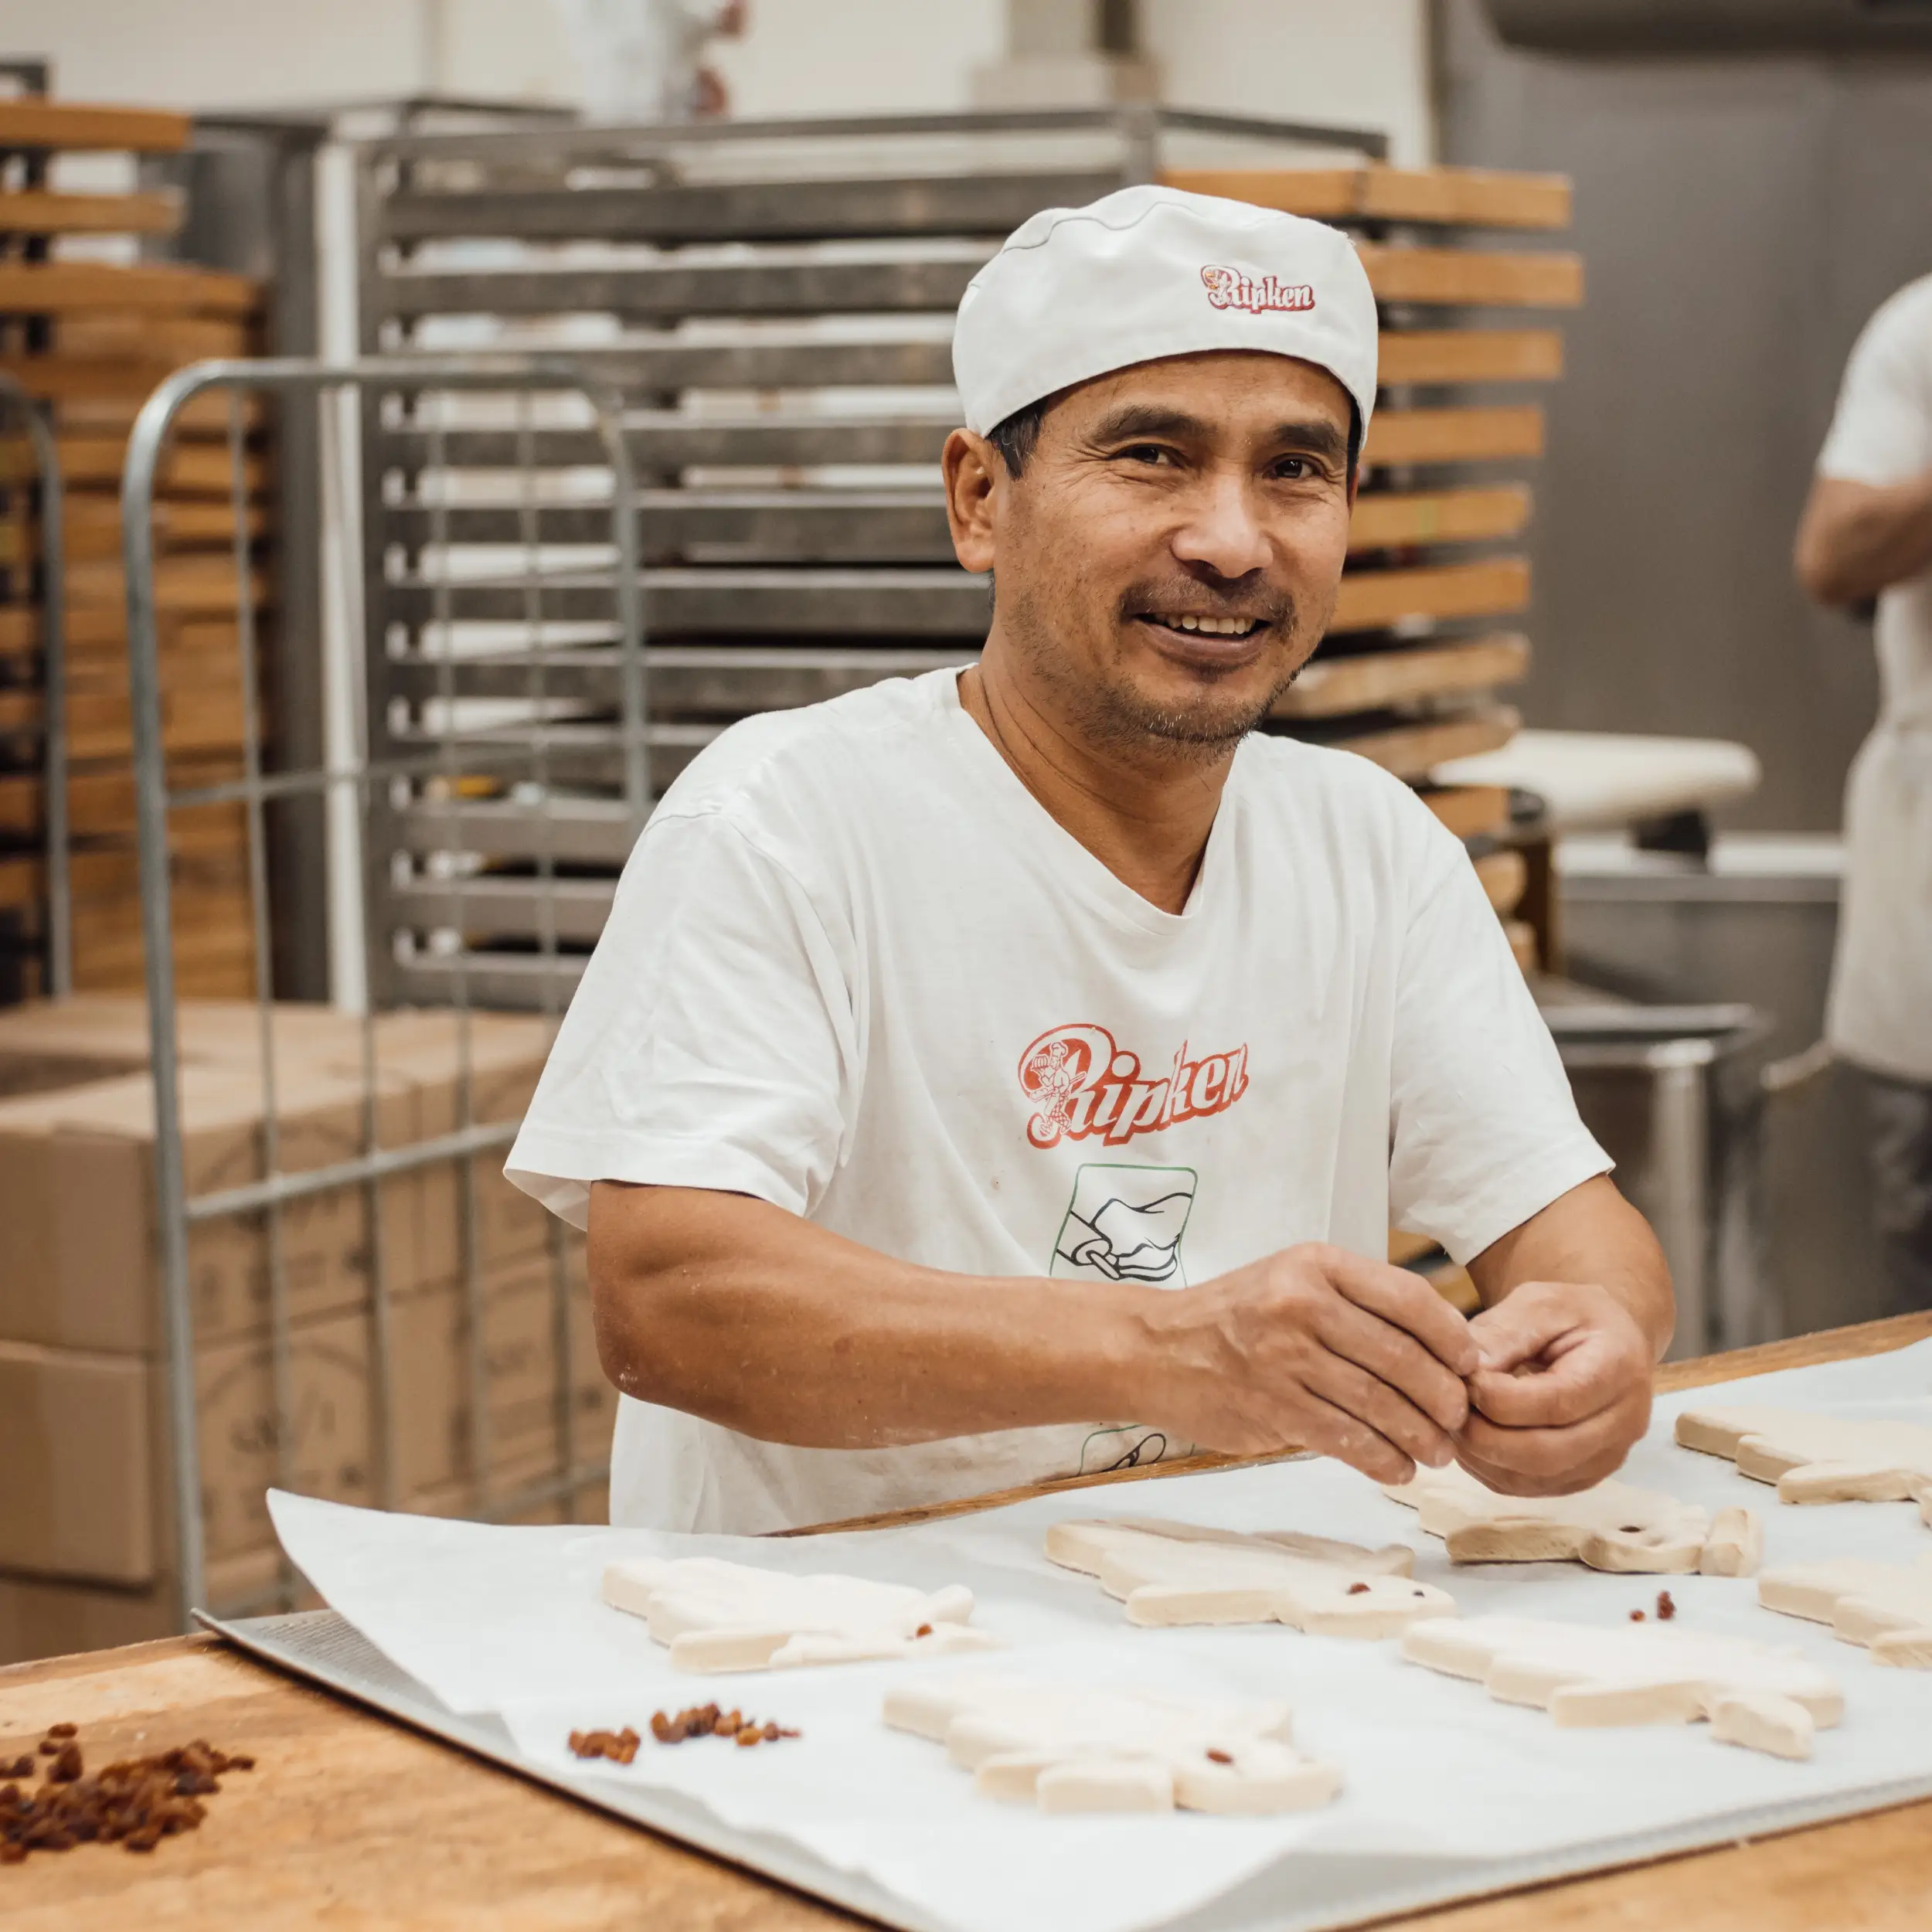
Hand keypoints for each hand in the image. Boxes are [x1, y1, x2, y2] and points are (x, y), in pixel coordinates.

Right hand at [1137, 1244, 1479, 1484]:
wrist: (1155, 1349)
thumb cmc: (1237, 1316)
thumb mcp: (1292, 1279)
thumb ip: (1356, 1302)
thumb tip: (1441, 1344)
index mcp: (1315, 1264)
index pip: (1408, 1298)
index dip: (1451, 1337)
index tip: (1470, 1365)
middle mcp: (1300, 1304)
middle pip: (1401, 1357)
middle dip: (1443, 1397)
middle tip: (1460, 1419)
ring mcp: (1283, 1358)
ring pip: (1378, 1403)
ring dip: (1420, 1436)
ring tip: (1438, 1452)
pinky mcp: (1271, 1408)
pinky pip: (1345, 1439)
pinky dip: (1381, 1459)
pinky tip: (1398, 1468)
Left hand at [1454, 1279, 1652, 1495]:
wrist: (1605, 1340)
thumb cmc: (1570, 1315)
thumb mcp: (1539, 1303)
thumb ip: (1504, 1333)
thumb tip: (1468, 1370)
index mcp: (1619, 1368)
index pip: (1557, 1403)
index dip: (1500, 1399)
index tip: (1463, 1380)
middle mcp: (1625, 1422)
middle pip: (1548, 1452)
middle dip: (1485, 1436)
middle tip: (1447, 1409)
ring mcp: (1607, 1457)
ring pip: (1536, 1478)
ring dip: (1483, 1457)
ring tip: (1453, 1422)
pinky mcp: (1584, 1477)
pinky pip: (1531, 1488)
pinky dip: (1491, 1469)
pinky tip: (1470, 1440)